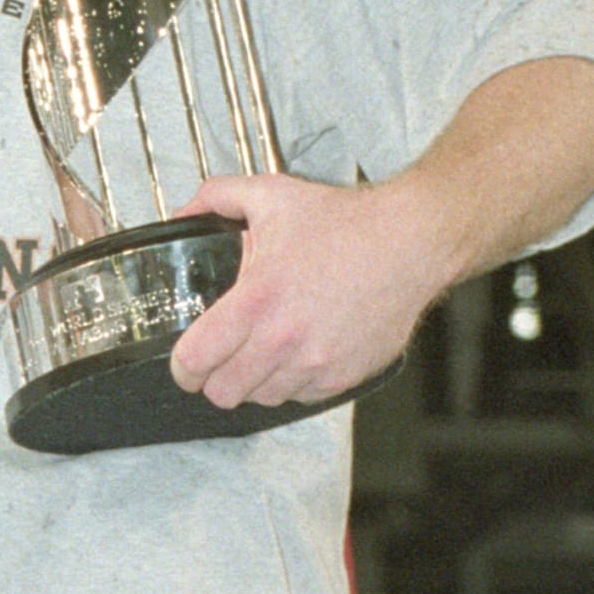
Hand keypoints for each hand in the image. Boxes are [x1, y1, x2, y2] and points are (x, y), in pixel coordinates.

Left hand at [169, 173, 446, 409]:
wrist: (412, 242)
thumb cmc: (342, 221)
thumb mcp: (269, 194)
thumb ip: (214, 197)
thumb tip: (181, 213)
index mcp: (256, 300)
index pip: (196, 360)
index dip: (182, 366)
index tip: (184, 360)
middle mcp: (283, 340)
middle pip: (223, 393)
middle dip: (213, 379)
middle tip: (219, 358)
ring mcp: (316, 363)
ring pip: (262, 399)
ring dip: (253, 381)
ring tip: (259, 351)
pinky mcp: (344, 377)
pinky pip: (300, 397)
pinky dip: (290, 382)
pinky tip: (294, 352)